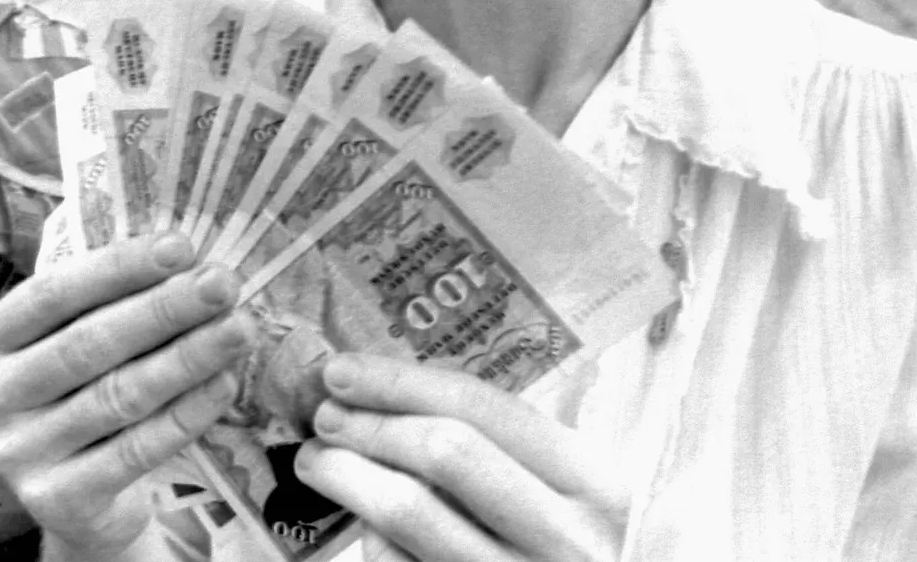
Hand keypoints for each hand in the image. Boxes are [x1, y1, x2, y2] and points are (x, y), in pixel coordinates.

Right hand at [0, 234, 251, 559]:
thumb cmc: (77, 394)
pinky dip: (186, 414)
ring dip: (187, 357)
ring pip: (118, 396)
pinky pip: (136, 450)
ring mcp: (16, 455)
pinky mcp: (55, 500)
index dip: (118, 268)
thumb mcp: (67, 344)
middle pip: (87, 344)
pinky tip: (224, 384)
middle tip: (224, 283)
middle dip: (164, 308)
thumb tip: (184, 257)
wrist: (74, 499)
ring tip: (239, 329)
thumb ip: (101, 304)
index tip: (181, 246)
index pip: (51, 294)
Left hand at [295, 357, 626, 561]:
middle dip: (370, 425)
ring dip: (348, 477)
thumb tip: (394, 403)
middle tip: (326, 417)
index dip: (401, 383)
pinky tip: (363, 526)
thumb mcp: (576, 496)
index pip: (484, 408)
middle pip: (443, 452)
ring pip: (410, 516)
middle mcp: (568, 537)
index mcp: (598, 484)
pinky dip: (375, 540)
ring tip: (318, 460)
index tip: (342, 372)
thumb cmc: (584, 547)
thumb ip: (511, 455)